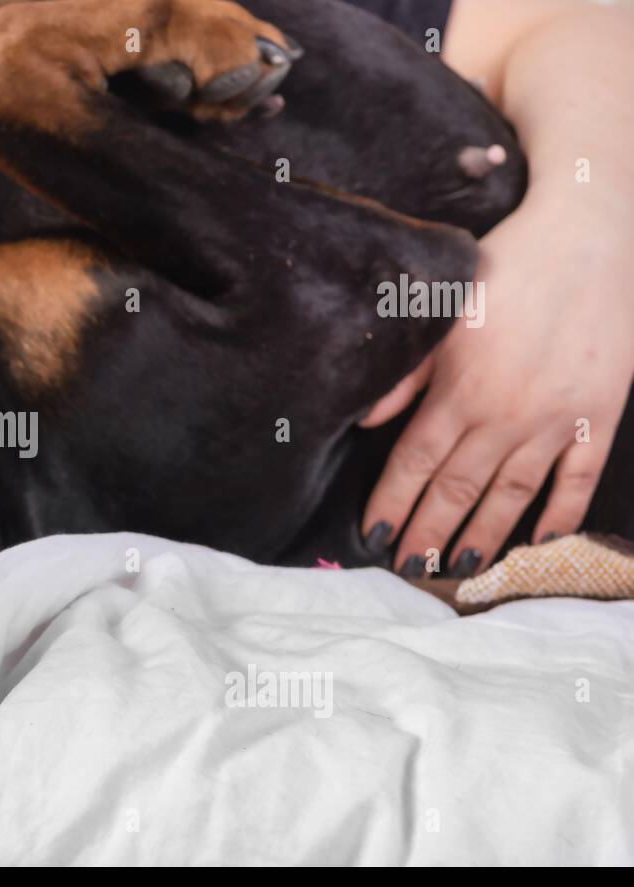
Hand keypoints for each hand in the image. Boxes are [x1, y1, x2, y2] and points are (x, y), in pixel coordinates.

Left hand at [360, 192, 633, 578]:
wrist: (591, 238)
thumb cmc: (507, 269)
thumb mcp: (441, 311)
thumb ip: (404, 373)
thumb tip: (363, 422)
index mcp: (461, 391)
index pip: (415, 463)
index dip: (392, 503)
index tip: (373, 537)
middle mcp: (507, 416)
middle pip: (459, 489)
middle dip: (429, 532)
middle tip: (410, 570)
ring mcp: (558, 421)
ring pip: (514, 495)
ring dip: (485, 535)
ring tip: (461, 567)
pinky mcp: (600, 416)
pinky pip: (578, 479)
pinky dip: (560, 513)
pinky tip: (540, 541)